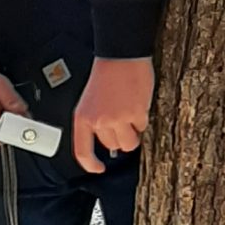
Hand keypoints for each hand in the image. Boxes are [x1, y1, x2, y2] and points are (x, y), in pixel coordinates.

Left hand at [72, 57, 154, 176]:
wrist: (121, 56)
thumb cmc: (107, 75)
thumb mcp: (91, 102)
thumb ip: (95, 122)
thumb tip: (109, 143)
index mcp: (83, 117)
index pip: (82, 151)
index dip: (91, 164)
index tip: (98, 168)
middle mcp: (98, 121)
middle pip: (113, 146)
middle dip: (120, 136)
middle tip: (121, 119)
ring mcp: (117, 119)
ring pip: (129, 142)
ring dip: (133, 131)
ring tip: (130, 112)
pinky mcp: (135, 114)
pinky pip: (142, 126)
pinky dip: (142, 117)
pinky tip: (136, 102)